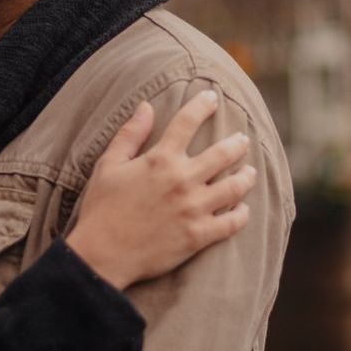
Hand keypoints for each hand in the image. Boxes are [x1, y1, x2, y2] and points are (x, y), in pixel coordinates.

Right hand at [67, 90, 254, 289]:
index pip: (188, 122)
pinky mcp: (199, 235)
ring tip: (249, 172)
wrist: (102, 254)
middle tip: (242, 140)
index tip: (212, 97)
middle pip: (224, 153)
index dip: (203, 105)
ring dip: (246, 176)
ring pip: (235, 186)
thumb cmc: (101, 208)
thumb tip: (146, 106)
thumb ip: (130, 134)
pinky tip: (241, 209)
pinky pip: (233, 222)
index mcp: (160, 159)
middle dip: (237, 143)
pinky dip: (241, 213)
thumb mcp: (108, 165)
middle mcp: (182, 180)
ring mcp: (194, 208)